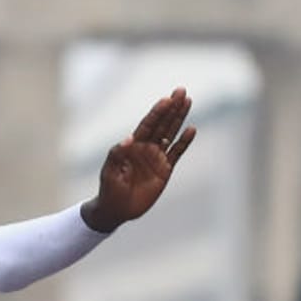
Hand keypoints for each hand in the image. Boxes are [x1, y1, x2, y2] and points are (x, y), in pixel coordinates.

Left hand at [82, 88, 194, 232]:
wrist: (116, 210)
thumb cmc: (108, 190)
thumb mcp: (109, 172)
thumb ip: (117, 154)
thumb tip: (129, 139)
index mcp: (132, 145)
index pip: (147, 125)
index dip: (157, 112)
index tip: (166, 99)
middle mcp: (146, 148)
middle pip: (161, 124)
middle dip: (171, 108)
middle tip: (181, 91)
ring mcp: (156, 158)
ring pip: (170, 133)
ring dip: (179, 118)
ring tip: (188, 101)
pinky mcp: (164, 170)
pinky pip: (176, 153)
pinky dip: (184, 142)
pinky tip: (191, 129)